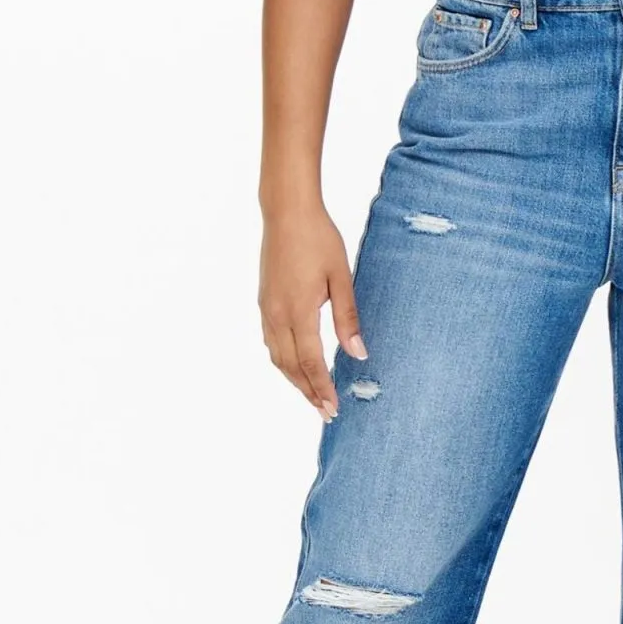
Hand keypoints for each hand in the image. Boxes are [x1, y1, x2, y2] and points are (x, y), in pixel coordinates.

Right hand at [260, 202, 365, 421]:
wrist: (287, 211)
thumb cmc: (318, 239)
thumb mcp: (340, 277)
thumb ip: (348, 318)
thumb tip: (358, 353)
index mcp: (298, 311)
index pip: (310, 362)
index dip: (321, 388)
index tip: (332, 408)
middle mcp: (277, 315)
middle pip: (290, 366)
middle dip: (307, 391)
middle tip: (325, 411)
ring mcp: (266, 308)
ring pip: (277, 356)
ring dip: (293, 379)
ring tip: (311, 394)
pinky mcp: (264, 301)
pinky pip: (271, 341)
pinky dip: (283, 360)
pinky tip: (294, 364)